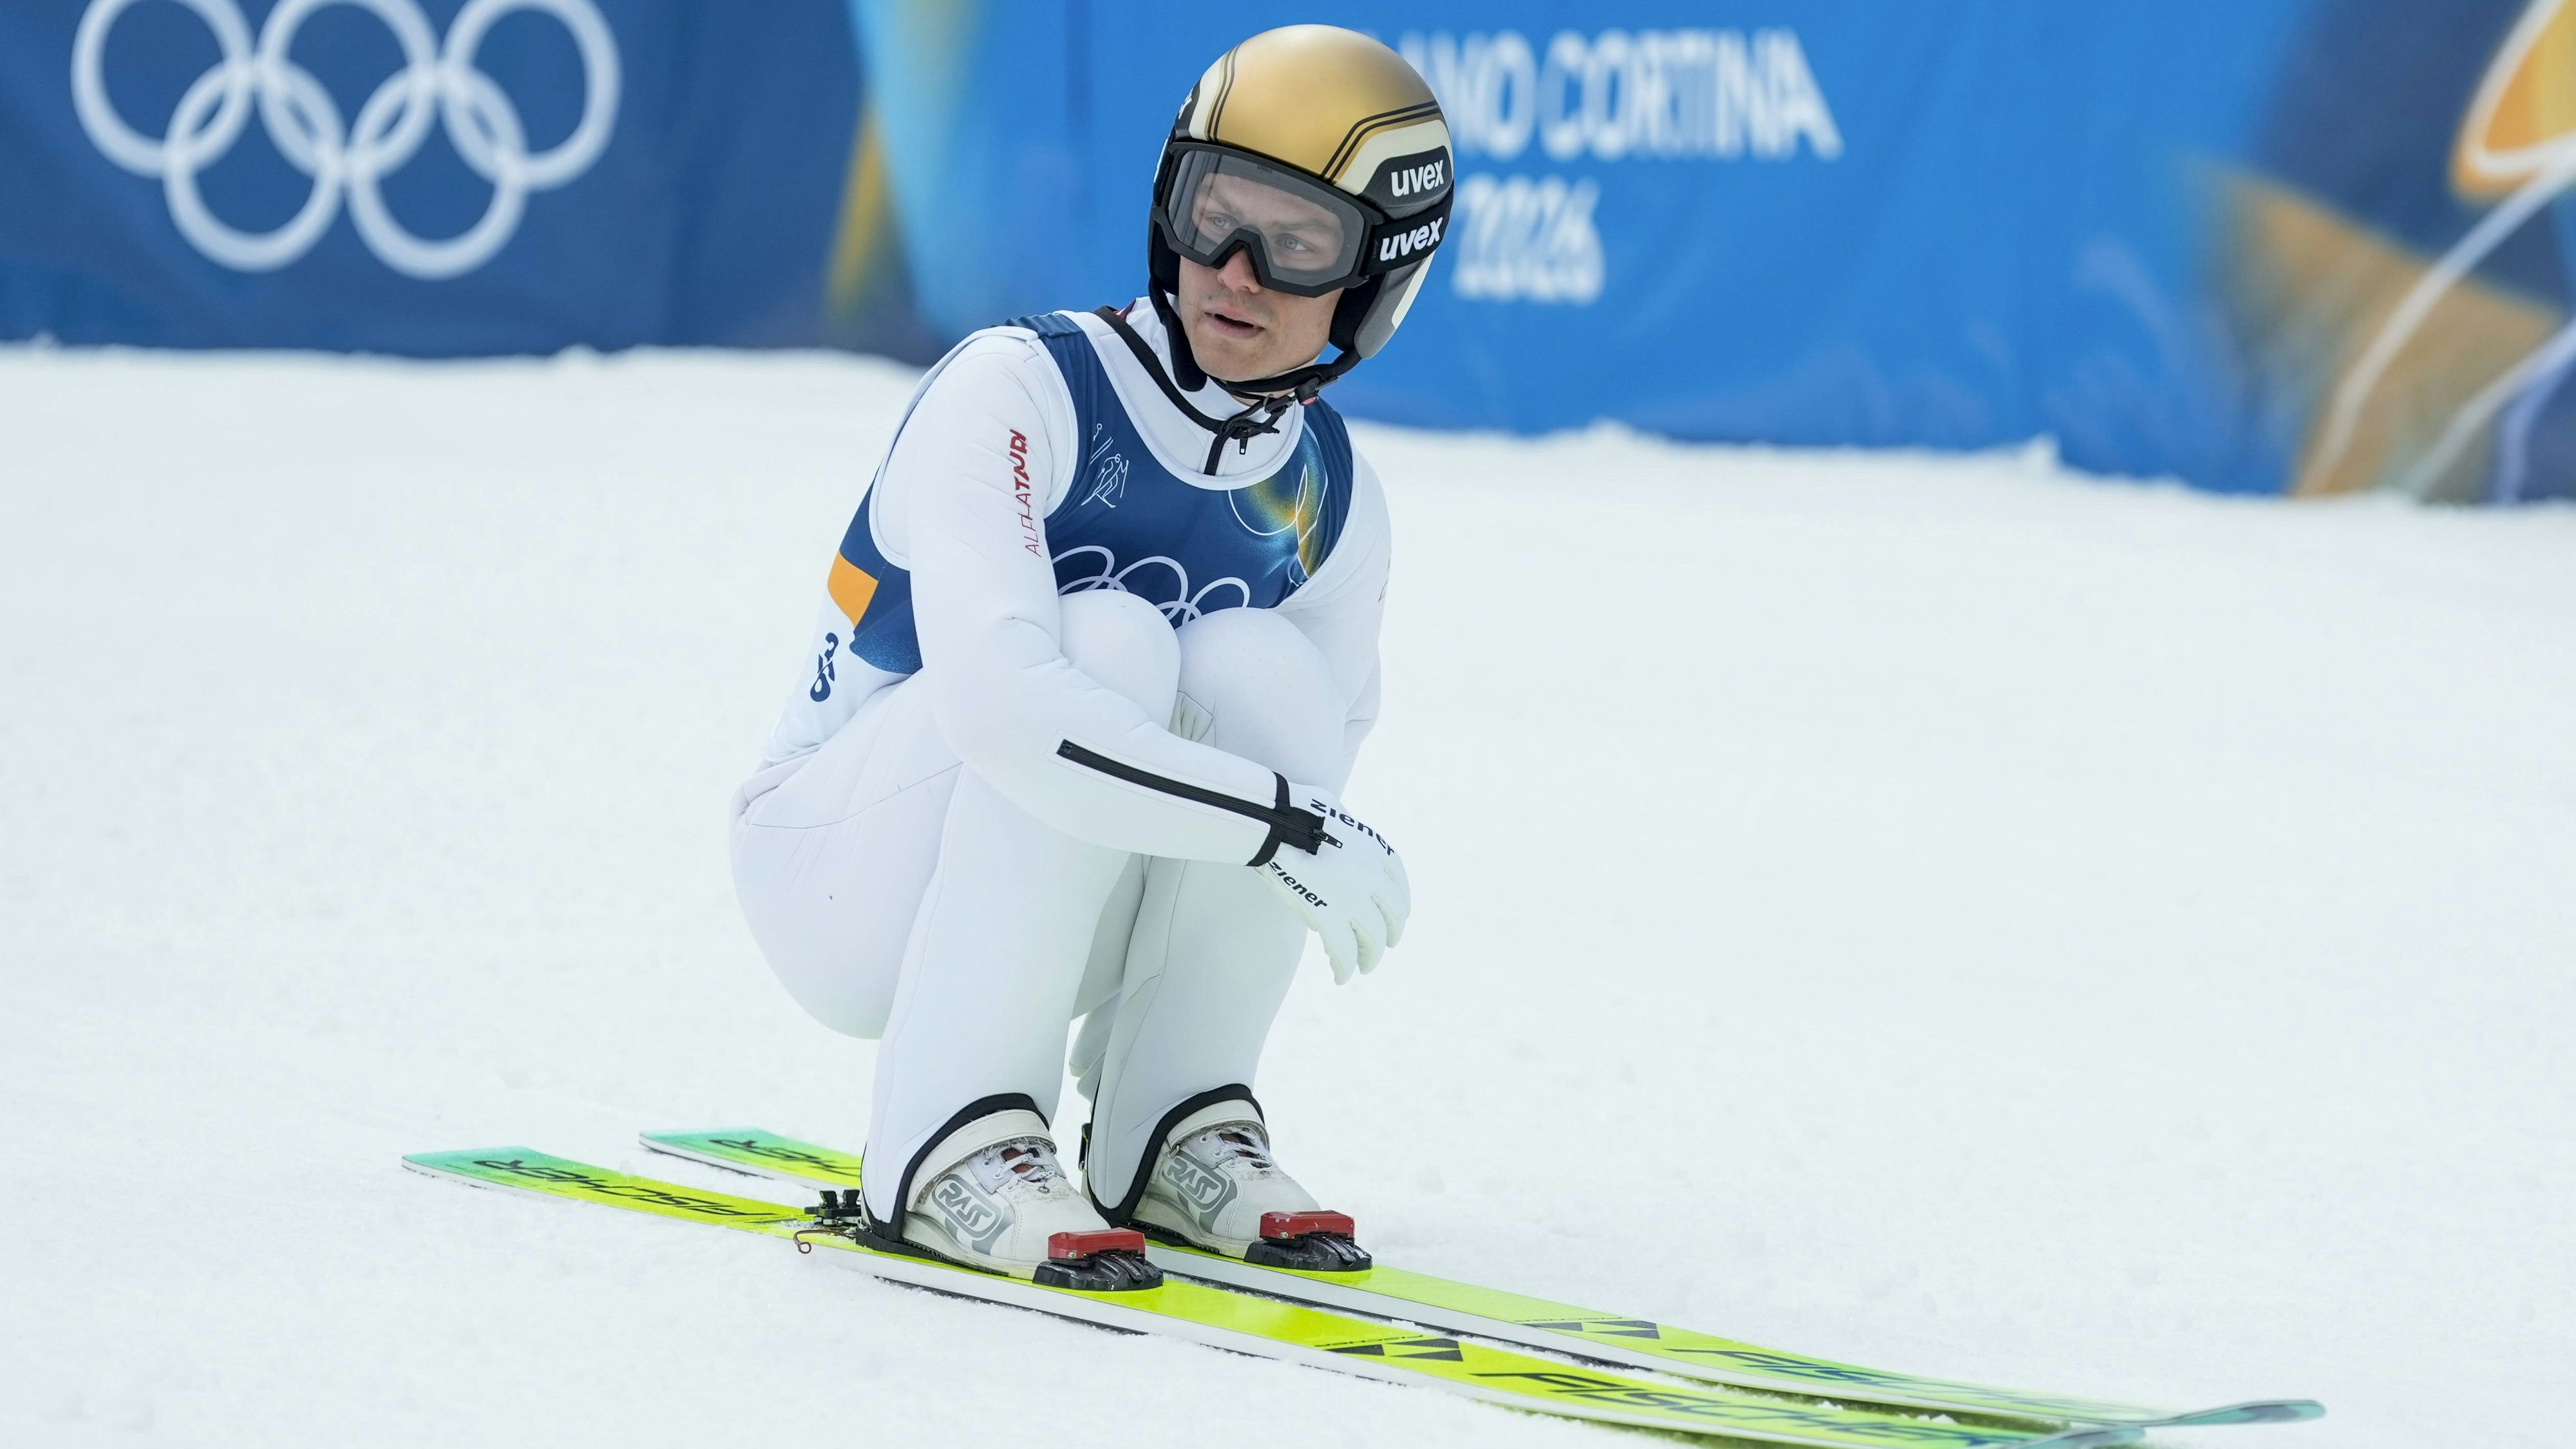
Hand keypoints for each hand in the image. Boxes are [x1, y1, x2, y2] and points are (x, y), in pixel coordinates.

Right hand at [1259, 784, 1409, 983]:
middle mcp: (1373, 876)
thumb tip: (1340, 869)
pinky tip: (1340, 977)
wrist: (1277, 817)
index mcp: (1377, 850)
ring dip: (1370, 957)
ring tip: (1363, 968)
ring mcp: (1354, 897)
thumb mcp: (1335, 820)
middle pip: (1392, 916)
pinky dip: (1344, 968)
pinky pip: (1343, 951)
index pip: (1399, 885)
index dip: (1401, 907)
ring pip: (1372, 939)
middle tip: (1383, 948)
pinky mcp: (1329, 914)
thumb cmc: (1296, 809)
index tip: (1399, 918)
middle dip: (1390, 935)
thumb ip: (1343, 849)